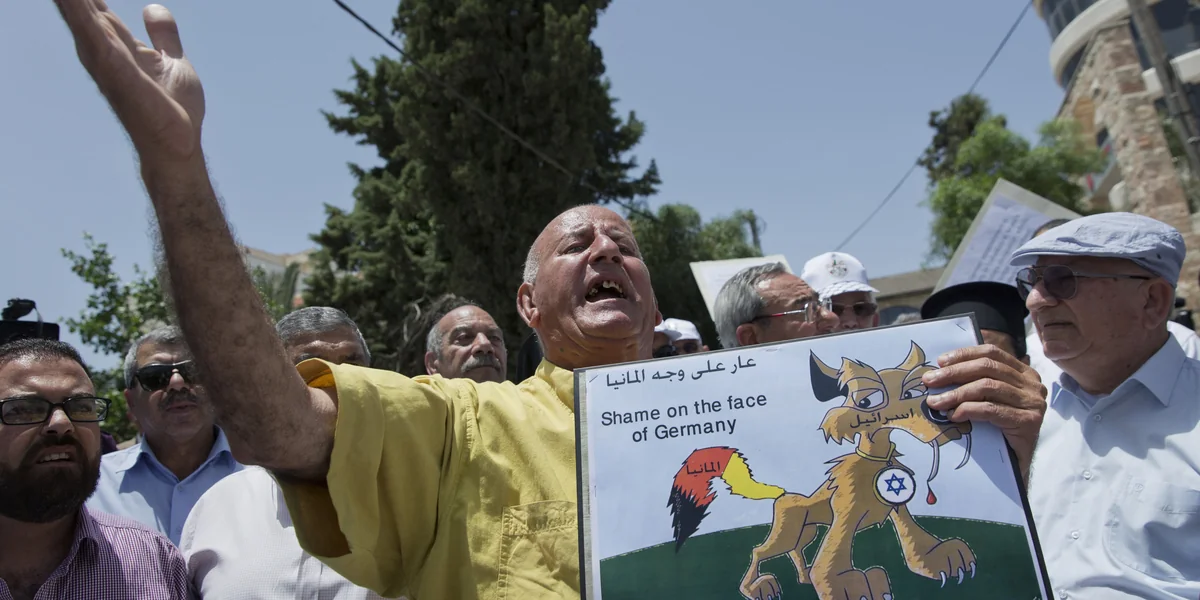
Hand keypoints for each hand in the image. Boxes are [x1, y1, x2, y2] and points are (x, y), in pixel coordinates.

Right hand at [54, 1, 203, 163]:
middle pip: (77, 5)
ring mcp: (106, 59)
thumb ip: (162, 35)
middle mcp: (102, 48)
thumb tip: (152, 8)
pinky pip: (95, 34)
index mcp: (114, 42)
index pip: (90, 3)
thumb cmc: (173, 109)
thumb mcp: (172, 60)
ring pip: (78, 14)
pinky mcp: (117, 70)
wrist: (180, 143)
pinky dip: (79, 11)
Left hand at [921, 344, 1047, 478]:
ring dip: (956, 394)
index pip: (992, 353)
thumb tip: (940, 370)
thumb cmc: (998, 429)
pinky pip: (992, 409)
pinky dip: (969, 410)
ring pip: (988, 387)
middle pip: (987, 367)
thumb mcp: (988, 399)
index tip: (940, 362)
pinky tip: (954, 415)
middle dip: (954, 373)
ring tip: (935, 402)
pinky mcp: (1029, 422)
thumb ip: (975, 382)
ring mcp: (1033, 402)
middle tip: (930, 381)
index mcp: (1023, 373)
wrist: (1016, 464)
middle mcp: (1032, 384)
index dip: (964, 354)